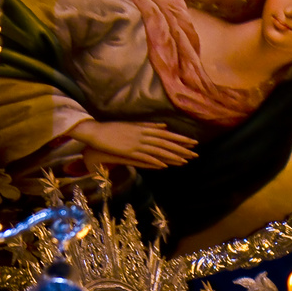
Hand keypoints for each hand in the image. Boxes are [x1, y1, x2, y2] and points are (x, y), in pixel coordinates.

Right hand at [74, 119, 197, 169]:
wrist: (96, 131)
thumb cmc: (113, 129)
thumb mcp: (133, 125)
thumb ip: (148, 125)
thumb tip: (163, 126)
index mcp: (145, 128)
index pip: (167, 134)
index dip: (180, 139)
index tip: (193, 142)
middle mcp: (143, 135)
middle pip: (166, 143)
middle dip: (182, 149)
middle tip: (195, 154)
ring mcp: (136, 143)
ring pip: (158, 150)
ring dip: (172, 156)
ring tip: (185, 161)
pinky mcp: (128, 151)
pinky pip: (144, 157)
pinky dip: (154, 161)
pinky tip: (164, 165)